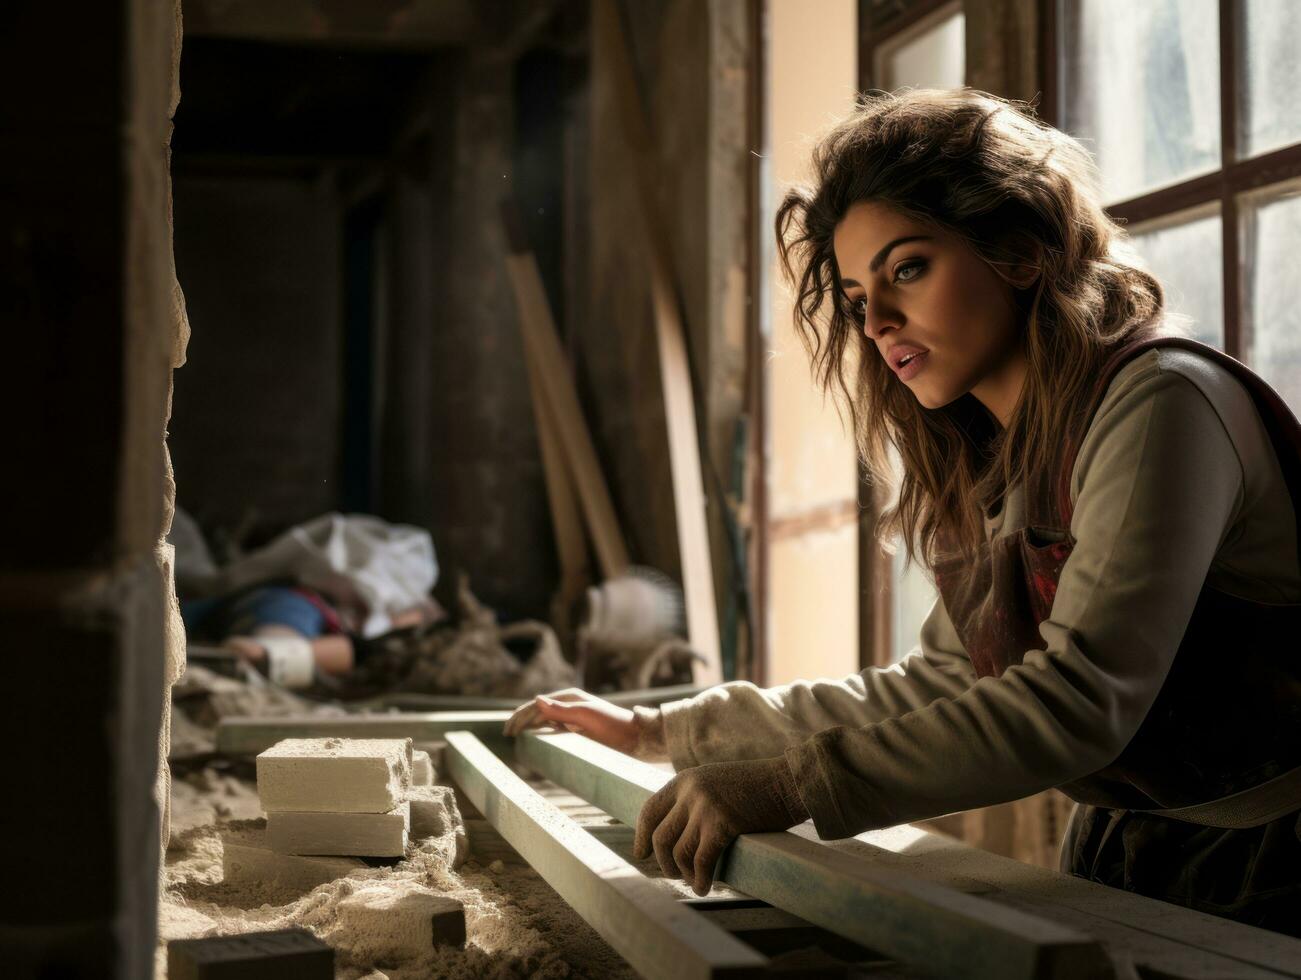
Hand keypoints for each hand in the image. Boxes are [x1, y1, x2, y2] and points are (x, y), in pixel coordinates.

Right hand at [504, 688, 641, 754]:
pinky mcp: (579, 731)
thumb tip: (536, 700)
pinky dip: (542, 735)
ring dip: (530, 728)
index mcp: (568, 698)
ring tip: (516, 738)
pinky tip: (536, 743)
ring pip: (545, 722)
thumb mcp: (585, 715)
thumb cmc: (611, 724)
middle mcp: (569, 706)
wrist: (634, 737)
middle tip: (507, 735)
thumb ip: (561, 710)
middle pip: (538, 712)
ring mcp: (573, 719)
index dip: (520, 716)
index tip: (508, 730)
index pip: (537, 706)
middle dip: (521, 721)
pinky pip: (554, 732)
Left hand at [633, 756, 807, 895]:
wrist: (787, 781)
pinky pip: (702, 860)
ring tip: (694, 882)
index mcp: (685, 780)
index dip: (641, 835)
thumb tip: (676, 829)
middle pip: (660, 836)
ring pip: (678, 852)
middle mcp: (690, 792)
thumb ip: (693, 798)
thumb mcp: (714, 781)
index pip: (650, 810)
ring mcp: (705, 807)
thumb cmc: (756, 786)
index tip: (641, 853)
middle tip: (674, 874)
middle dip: (664, 862)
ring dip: (683, 873)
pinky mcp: (723, 824)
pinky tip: (705, 887)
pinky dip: (701, 879)